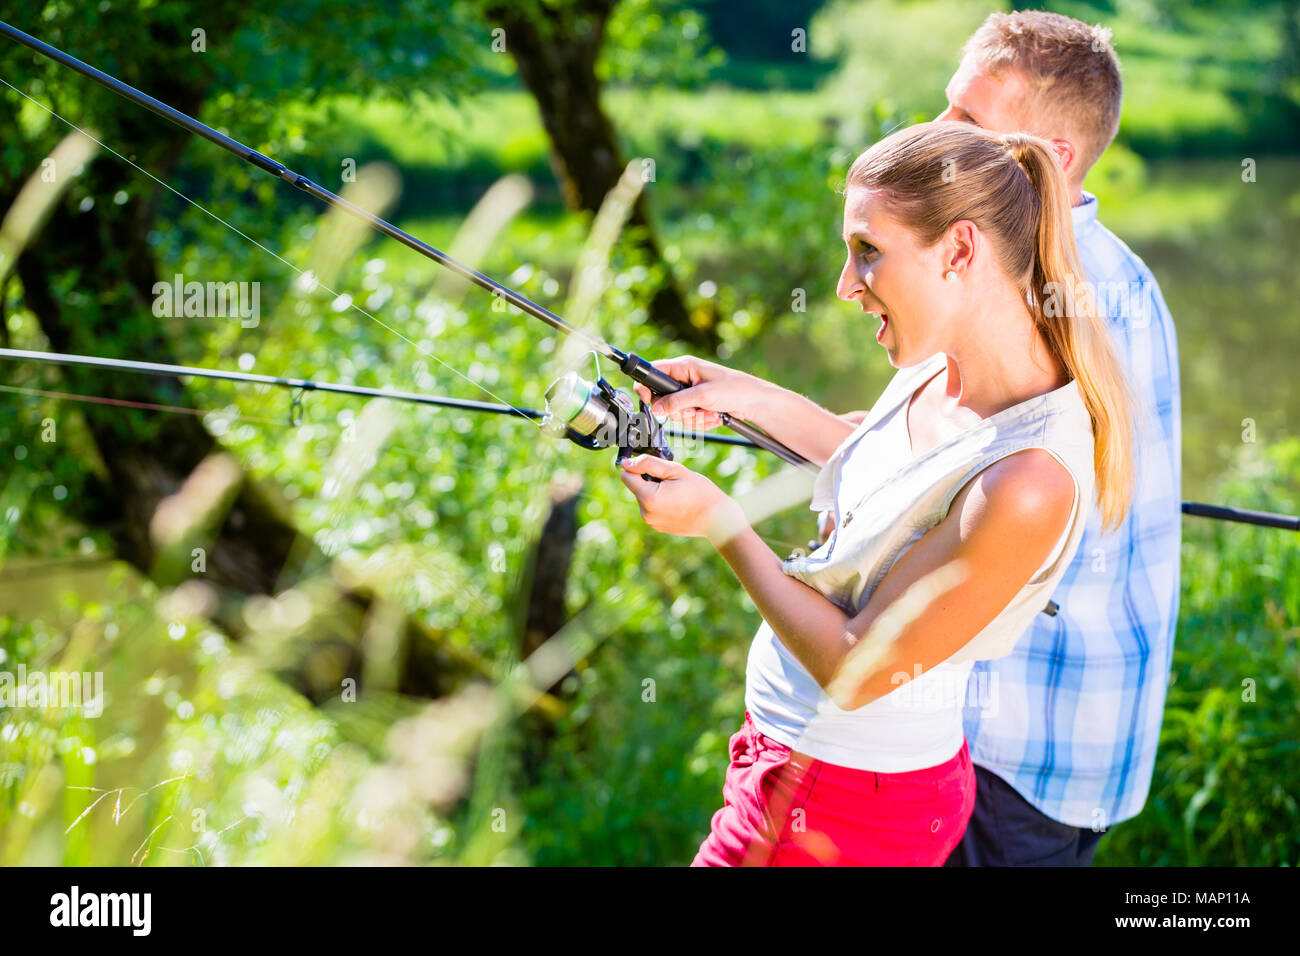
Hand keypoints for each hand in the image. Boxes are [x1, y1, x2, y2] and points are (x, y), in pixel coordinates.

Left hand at [619, 455, 745, 543]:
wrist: (717, 518)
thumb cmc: (700, 491)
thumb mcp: (675, 470)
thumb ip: (648, 463)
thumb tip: (626, 463)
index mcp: (649, 498)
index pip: (626, 476)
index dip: (638, 467)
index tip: (655, 468)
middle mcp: (646, 513)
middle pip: (635, 487)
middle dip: (649, 480)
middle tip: (672, 482)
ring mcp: (651, 522)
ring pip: (643, 497)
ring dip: (654, 491)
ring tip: (676, 493)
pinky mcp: (657, 526)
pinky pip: (651, 508)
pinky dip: (660, 502)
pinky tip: (677, 503)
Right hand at [631, 356, 766, 431]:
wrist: (755, 402)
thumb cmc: (734, 389)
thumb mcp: (703, 395)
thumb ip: (677, 401)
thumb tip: (656, 408)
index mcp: (684, 366)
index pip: (654, 372)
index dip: (647, 386)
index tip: (648, 401)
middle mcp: (685, 378)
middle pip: (663, 398)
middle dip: (678, 410)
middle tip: (692, 411)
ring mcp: (691, 393)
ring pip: (676, 412)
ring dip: (692, 418)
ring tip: (710, 413)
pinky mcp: (698, 405)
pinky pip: (689, 418)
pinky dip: (701, 421)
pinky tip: (714, 417)